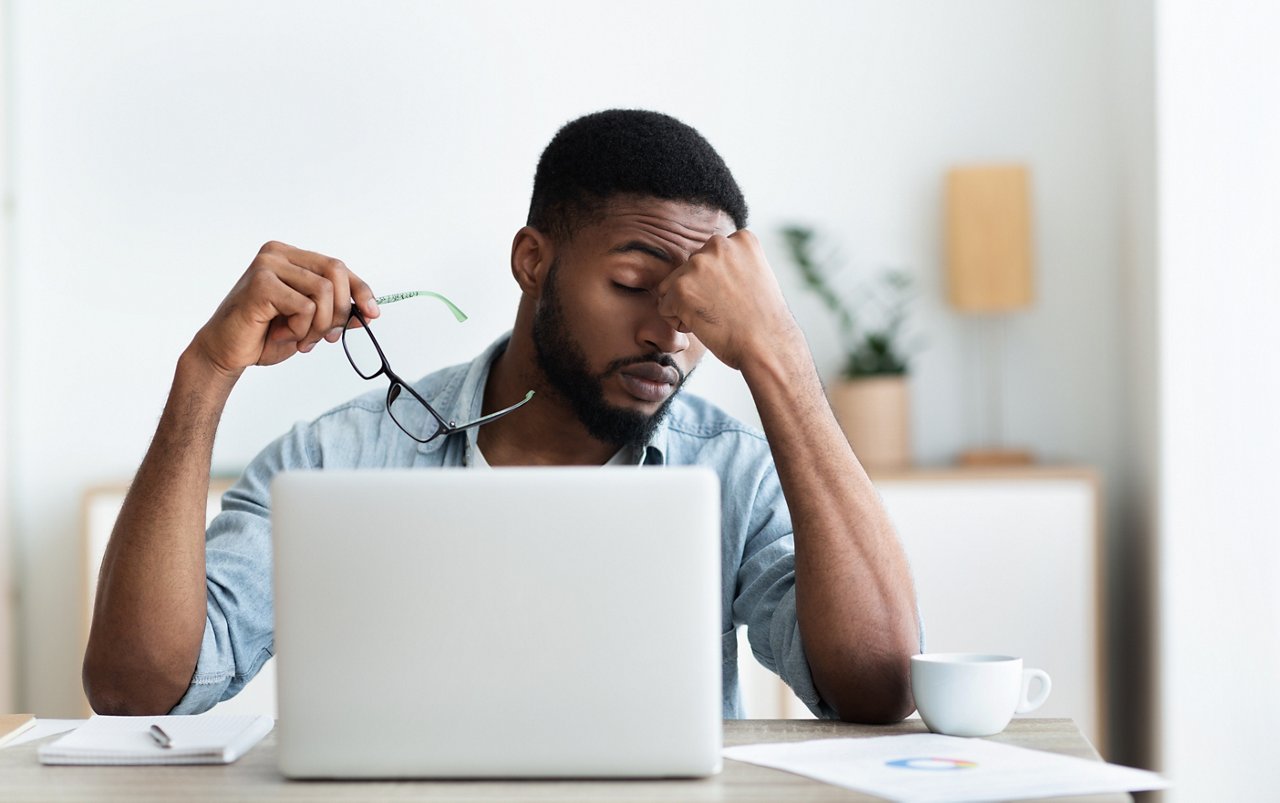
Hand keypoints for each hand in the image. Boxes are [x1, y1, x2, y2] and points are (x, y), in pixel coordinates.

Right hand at [189, 241, 379, 378]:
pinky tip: (281, 334)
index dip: (360, 290)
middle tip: (327, 336)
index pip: (337, 267)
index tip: (373, 313)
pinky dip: (300, 329)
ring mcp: (267, 265)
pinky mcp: (261, 283)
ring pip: (323, 292)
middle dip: (340, 311)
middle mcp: (277, 254)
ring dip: (319, 325)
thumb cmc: (263, 335)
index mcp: (290, 257)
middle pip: (336, 272)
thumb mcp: (309, 324)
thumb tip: (369, 313)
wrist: (225, 352)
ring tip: (299, 338)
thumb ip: (335, 313)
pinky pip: (304, 307)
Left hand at [655, 230, 800, 370]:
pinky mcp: (681, 287)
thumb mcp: (757, 276)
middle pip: (690, 270)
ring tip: (716, 318)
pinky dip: (679, 322)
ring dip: (688, 305)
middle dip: (700, 292)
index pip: (711, 258)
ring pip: (673, 287)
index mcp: (741, 239)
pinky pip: (664, 307)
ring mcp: (698, 264)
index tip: (738, 298)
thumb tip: (708, 269)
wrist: (767, 345)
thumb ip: (733, 264)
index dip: (719, 284)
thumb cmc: (763, 321)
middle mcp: (718, 244)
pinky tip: (704, 326)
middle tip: (727, 311)